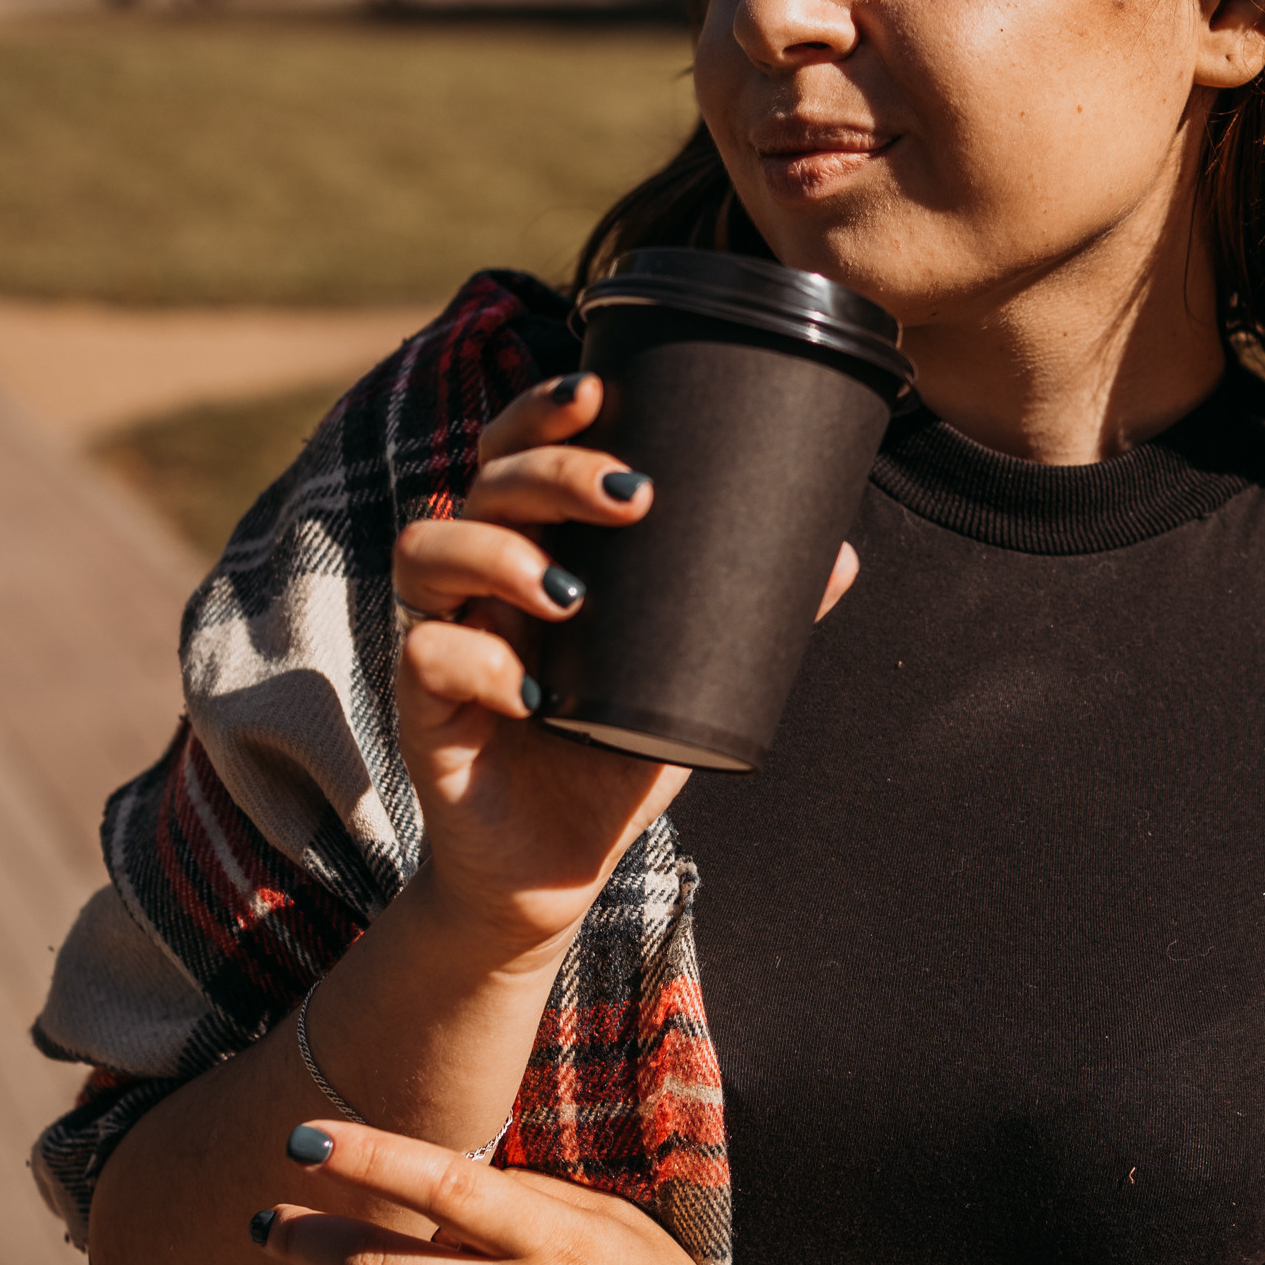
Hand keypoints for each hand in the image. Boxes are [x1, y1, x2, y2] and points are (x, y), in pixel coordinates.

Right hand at [391, 372, 856, 967]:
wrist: (553, 873)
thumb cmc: (608, 761)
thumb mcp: (685, 682)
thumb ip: (746, 619)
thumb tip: (843, 556)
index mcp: (531, 553)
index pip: (516, 453)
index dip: (543, 413)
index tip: (600, 391)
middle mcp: (477, 583)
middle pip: (483, 482)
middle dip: (551, 470)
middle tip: (634, 492)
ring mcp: (443, 638)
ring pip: (427, 547)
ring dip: (499, 552)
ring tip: (571, 594)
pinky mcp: (422, 710)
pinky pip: (426, 656)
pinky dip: (476, 662)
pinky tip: (531, 690)